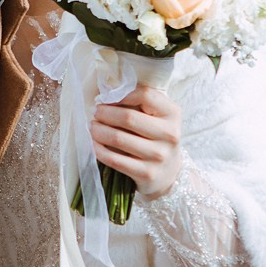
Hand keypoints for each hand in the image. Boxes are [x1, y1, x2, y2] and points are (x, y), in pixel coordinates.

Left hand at [91, 84, 183, 198]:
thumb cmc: (156, 137)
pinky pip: (115, 159)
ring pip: (119, 138)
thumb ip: (139, 103)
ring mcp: (159, 155)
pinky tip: (94, 144)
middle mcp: (169, 134)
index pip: (145, 95)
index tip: (107, 97)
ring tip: (93, 127)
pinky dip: (100, 150)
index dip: (122, 94)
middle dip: (105, 113)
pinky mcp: (147, 173)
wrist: (168, 172)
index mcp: (172, 114)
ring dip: (99, 131)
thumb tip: (105, 92)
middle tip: (96, 113)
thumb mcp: (157, 117)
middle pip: (128, 117)